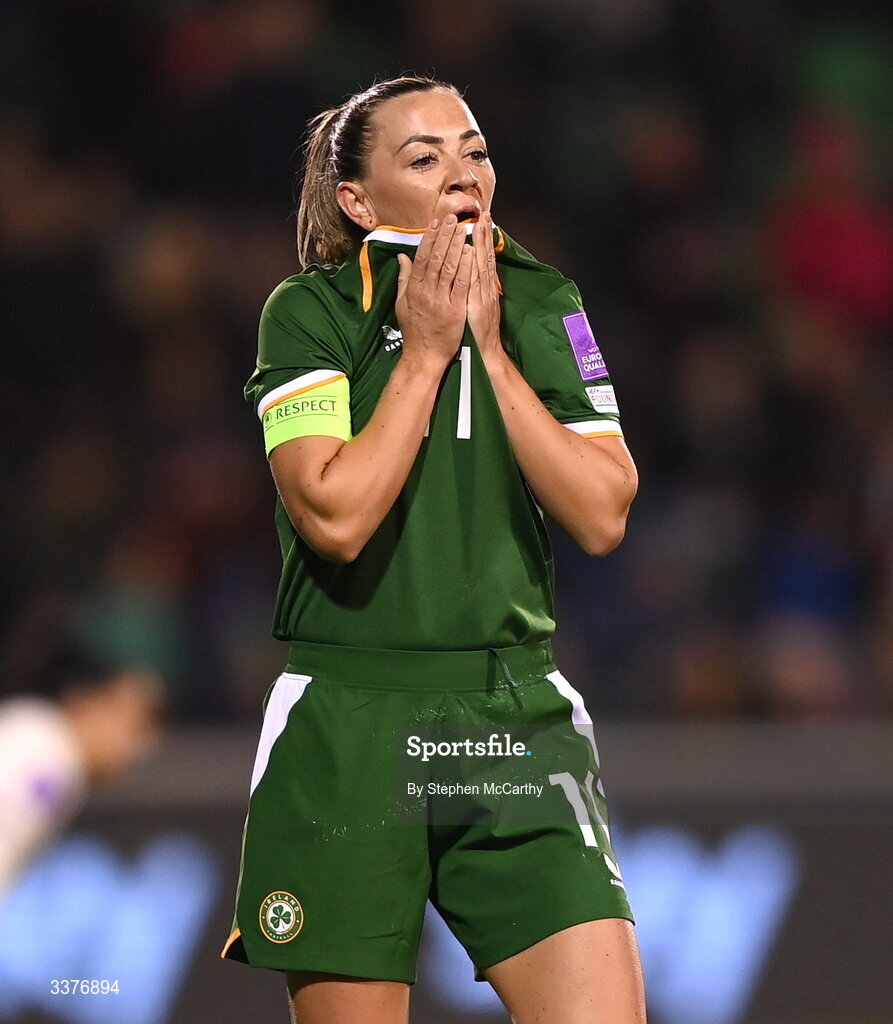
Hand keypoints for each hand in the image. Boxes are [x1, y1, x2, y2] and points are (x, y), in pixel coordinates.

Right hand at [395, 215, 473, 373]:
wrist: (424, 356)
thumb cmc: (414, 330)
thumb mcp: (402, 303)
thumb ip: (404, 279)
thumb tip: (402, 257)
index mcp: (413, 289)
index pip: (422, 257)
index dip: (429, 237)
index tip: (436, 222)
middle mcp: (426, 292)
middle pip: (435, 258)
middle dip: (444, 236)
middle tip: (452, 217)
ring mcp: (440, 301)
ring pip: (448, 268)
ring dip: (455, 246)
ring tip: (462, 228)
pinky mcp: (455, 310)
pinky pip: (461, 285)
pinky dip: (465, 267)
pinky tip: (469, 252)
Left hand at [467, 211, 502, 362]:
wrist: (486, 352)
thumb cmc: (478, 331)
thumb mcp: (473, 305)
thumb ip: (470, 287)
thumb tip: (468, 272)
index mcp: (483, 286)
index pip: (482, 257)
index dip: (481, 238)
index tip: (480, 219)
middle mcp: (486, 287)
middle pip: (485, 255)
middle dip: (484, 234)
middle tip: (484, 212)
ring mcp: (485, 294)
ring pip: (483, 264)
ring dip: (482, 243)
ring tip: (480, 223)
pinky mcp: (480, 304)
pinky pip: (476, 282)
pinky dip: (474, 266)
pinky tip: (472, 252)